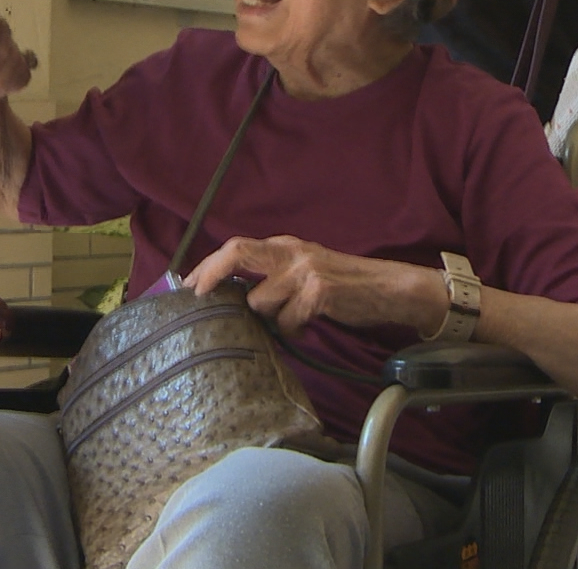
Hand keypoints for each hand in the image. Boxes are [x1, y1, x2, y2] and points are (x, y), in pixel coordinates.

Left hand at [183, 235, 442, 336]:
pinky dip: (294, 331)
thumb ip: (273, 276)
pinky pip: (289, 321)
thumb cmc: (344, 285)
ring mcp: (305, 272)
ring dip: (269, 320)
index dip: (208, 264)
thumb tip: (232, 298)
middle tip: (197, 296)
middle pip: (237, 253)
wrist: (389, 288)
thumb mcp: (304, 270)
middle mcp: (292, 253)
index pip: (236, 247)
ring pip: (261, 302)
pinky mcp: (320, 293)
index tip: (188, 284)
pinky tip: (307, 329)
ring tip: (289, 323)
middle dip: (211, 274)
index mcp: (284, 246)